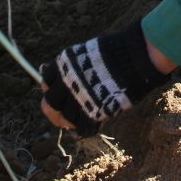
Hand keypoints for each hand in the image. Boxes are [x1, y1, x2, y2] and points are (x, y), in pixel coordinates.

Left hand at [39, 22, 172, 135]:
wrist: (134, 57)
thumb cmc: (115, 51)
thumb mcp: (87, 53)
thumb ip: (74, 68)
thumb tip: (63, 79)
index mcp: (63, 65)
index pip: (46, 82)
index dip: (50, 90)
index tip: (59, 93)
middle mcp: (65, 82)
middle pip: (49, 104)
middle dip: (54, 111)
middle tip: (63, 115)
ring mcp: (77, 99)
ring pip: (65, 119)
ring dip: (71, 121)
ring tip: (81, 119)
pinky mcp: (91, 113)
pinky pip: (82, 128)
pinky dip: (85, 129)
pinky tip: (92, 125)